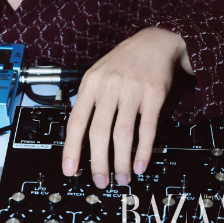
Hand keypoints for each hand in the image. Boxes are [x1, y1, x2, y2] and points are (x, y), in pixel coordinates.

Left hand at [62, 27, 191, 187]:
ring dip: (121, 161)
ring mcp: (132, 91)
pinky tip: (141, 164)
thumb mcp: (98, 73)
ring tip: (122, 177)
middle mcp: (109, 86)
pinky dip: (143, 150)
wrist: (154, 42)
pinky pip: (147, 128)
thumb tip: (78, 134)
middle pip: (99, 131)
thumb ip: (88, 99)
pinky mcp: (153, 95)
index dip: (72, 148)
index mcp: (91, 83)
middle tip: (101, 180)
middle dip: (98, 161)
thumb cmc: (123, 61)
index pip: (76, 120)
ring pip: (123, 133)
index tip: (70, 169)